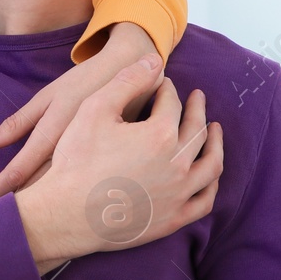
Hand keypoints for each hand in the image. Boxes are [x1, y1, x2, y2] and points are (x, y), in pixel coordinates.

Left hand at [0, 22, 156, 209]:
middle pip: (42, 189)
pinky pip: (91, 187)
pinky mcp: (118, 164)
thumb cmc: (84, 81)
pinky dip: (75, 205)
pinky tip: (67, 226)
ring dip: (45, 215)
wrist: (139, 69)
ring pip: (67, 193)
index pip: (21, 169)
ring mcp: (99, 159)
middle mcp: (76, 149)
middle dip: (19, 213)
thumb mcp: (49, 97)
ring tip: (27, 238)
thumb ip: (19, 123)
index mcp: (55, 130)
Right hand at [12, 54, 222, 274]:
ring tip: (214, 131)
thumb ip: (127, 81)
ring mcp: (178, 194)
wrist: (65, 214)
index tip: (163, 84)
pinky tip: (209, 176)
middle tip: (197, 97)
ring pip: (211, 165)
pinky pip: (204, 201)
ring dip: (215, 144)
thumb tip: (153, 60)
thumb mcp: (94, 109)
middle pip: (197, 129)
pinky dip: (212, 185)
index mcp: (160, 135)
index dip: (167, 89)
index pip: (172, 103)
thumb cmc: (76, 161)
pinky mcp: (173, 219)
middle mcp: (177, 164)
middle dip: (197, 108)